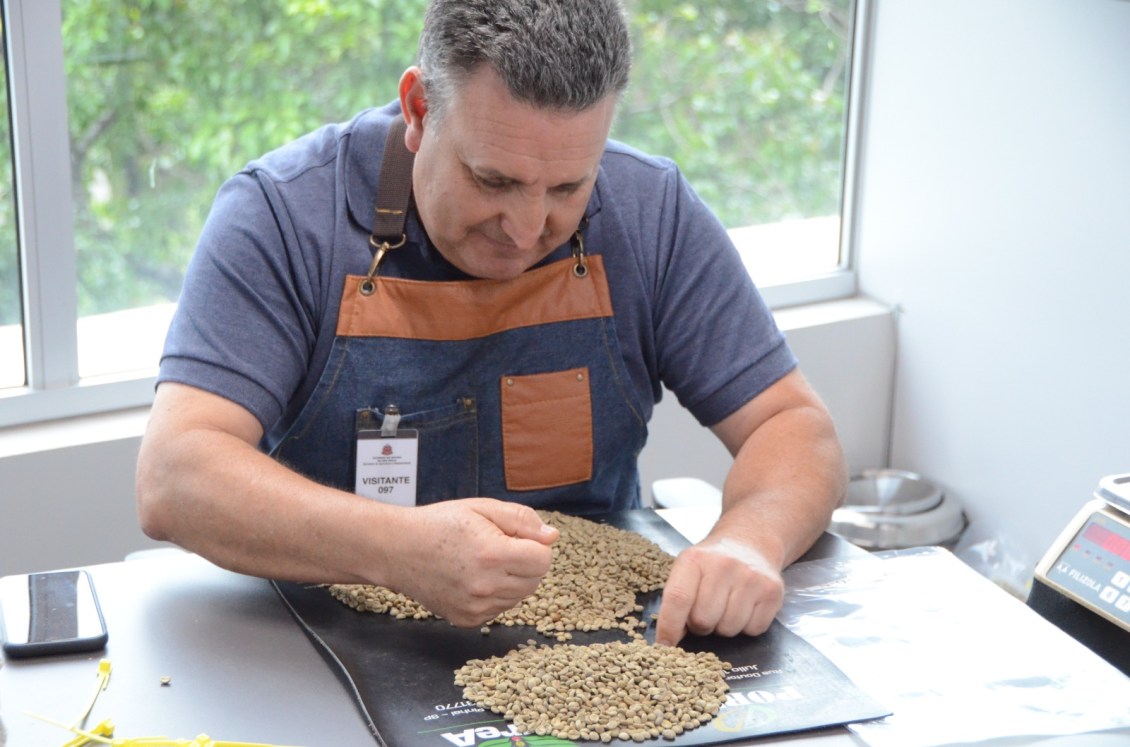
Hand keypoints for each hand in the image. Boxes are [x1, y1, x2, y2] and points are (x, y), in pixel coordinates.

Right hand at [386, 498, 558, 627]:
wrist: (398, 549)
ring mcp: (476, 607)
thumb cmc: (439, 524)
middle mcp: (486, 586)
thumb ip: (522, 520)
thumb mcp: (483, 508)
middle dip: (525, 562)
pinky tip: (474, 578)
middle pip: (535, 580)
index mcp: (493, 555)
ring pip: (519, 596)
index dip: (535, 546)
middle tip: (498, 546)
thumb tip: (552, 537)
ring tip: (483, 561)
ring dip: (512, 580)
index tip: (516, 537)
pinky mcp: (467, 619)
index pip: (543, 560)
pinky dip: (495, 595)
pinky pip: (500, 609)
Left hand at [654, 537, 783, 646]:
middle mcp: (724, 565)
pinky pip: (753, 630)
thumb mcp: (688, 569)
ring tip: (725, 606)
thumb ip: (677, 600)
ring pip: (729, 629)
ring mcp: (751, 578)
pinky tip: (744, 607)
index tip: (665, 645)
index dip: (669, 627)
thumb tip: (669, 639)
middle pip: (703, 621)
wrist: (750, 542)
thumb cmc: (712, 563)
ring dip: (724, 627)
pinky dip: (746, 627)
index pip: (678, 598)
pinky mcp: (772, 592)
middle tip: (705, 612)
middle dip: (700, 626)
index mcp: (694, 559)